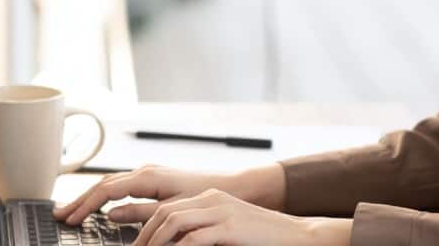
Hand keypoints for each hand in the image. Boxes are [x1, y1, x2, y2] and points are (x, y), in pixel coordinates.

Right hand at [53, 165, 237, 225]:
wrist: (233, 187)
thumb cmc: (205, 199)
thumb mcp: (171, 211)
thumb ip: (140, 213)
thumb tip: (111, 215)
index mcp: (148, 177)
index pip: (106, 190)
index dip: (85, 204)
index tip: (69, 218)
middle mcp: (146, 171)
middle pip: (103, 184)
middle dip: (80, 199)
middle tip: (59, 214)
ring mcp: (149, 173)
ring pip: (111, 184)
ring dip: (90, 197)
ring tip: (72, 211)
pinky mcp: (154, 179)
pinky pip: (122, 186)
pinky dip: (106, 196)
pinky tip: (100, 206)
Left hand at [132, 188, 351, 245]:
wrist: (299, 235)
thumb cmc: (264, 237)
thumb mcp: (229, 230)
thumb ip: (205, 233)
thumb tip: (180, 244)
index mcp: (211, 198)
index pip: (169, 207)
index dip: (148, 226)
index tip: (139, 244)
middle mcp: (213, 199)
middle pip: (165, 212)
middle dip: (145, 234)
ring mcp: (221, 211)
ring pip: (173, 221)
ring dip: (155, 241)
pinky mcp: (230, 227)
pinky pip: (195, 237)